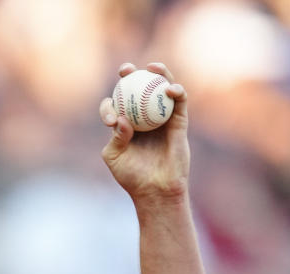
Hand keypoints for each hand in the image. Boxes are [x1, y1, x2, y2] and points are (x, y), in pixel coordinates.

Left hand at [99, 63, 189, 202]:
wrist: (155, 190)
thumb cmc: (131, 176)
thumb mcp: (115, 157)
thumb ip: (115, 137)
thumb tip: (122, 119)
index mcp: (124, 125)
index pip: (115, 106)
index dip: (110, 104)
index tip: (110, 116)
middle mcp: (143, 118)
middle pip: (138, 90)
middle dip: (132, 76)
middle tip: (126, 69)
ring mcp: (161, 119)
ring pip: (161, 91)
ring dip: (160, 74)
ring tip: (153, 66)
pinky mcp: (179, 123)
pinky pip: (179, 103)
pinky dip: (177, 92)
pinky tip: (170, 88)